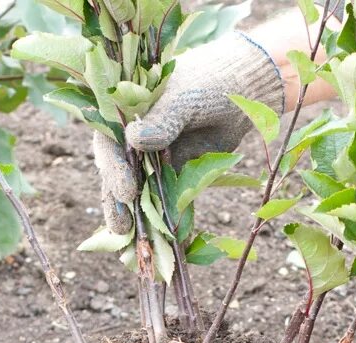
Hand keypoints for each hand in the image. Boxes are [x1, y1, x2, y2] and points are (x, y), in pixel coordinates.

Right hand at [92, 32, 284, 232]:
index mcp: (127, 115)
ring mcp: (156, 159)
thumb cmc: (210, 83)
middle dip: (119, 204)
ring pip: (141, 193)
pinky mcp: (177, 174)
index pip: (109, 144)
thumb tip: (134, 140)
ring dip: (139, 219)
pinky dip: (169, 221)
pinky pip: (169, 201)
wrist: (245, 90)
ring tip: (136, 246)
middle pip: (119, 174)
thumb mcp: (185, 99)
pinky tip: (170, 243)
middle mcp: (135, 140)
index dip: (113, 169)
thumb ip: (162, 120)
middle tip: (122, 229)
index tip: (126, 191)